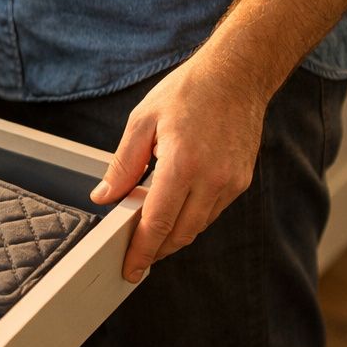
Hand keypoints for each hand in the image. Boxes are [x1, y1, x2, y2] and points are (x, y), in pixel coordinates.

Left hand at [89, 52, 269, 281]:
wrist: (237, 76)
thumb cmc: (187, 93)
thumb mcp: (142, 121)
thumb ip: (123, 164)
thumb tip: (105, 196)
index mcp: (182, 164)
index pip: (158, 222)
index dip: (141, 251)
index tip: (129, 269)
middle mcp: (212, 179)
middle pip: (179, 234)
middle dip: (155, 251)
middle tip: (134, 259)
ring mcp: (231, 183)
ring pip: (197, 227)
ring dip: (173, 236)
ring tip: (149, 237)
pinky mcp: (241, 181)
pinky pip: (211, 212)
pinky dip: (191, 219)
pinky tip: (174, 213)